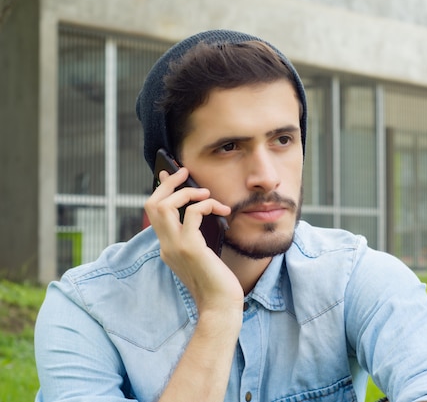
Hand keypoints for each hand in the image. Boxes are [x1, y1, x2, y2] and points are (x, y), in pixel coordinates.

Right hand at [144, 168, 243, 313]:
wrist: (220, 306)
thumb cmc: (217, 282)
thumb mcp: (202, 255)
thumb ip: (196, 237)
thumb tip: (200, 213)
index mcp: (167, 247)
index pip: (154, 212)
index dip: (161, 190)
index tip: (171, 174)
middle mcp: (166, 246)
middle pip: (153, 204)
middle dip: (168, 183)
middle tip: (185, 172)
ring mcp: (175, 247)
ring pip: (164, 205)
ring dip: (186, 192)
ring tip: (206, 194)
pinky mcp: (190, 248)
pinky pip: (193, 213)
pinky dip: (206, 204)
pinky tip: (221, 210)